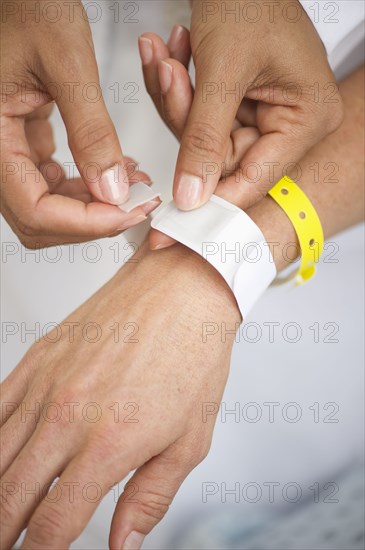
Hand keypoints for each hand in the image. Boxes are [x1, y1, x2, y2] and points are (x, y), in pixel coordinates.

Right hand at [0, 241, 239, 548]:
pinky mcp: (39, 358)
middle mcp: (68, 417)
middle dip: (4, 533)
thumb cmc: (192, 357)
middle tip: (7, 545)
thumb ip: (151, 497)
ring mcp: (47, 384)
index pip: (54, 523)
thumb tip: (122, 544)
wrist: (182, 290)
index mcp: (109, 444)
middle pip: (12, 497)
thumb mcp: (189, 440)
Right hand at [1, 0, 157, 247]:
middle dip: (90, 221)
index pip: (34, 208)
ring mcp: (9, 150)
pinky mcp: (26, 145)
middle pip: (39, 218)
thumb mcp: (67, 63)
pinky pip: (55, 184)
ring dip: (93, 208)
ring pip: (49, 207)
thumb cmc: (29, 7)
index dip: (83, 222)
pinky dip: (88, 187)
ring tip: (134, 188)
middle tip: (136, 206)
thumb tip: (113, 189)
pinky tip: (116, 172)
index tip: (126, 211)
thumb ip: (91, 131)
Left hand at [139, 1, 343, 210]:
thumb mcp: (222, 73)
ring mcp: (264, 110)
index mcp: (307, 117)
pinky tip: (173, 54)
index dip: (211, 199)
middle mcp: (290, 119)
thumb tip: (192, 196)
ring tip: (167, 57)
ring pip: (204, 136)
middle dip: (185, 118)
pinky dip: (179, 88)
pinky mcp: (239, 100)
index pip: (254, 178)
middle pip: (222, 156)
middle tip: (168, 79)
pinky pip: (200, 114)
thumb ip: (204, 140)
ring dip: (177, 98)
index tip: (173, 222)